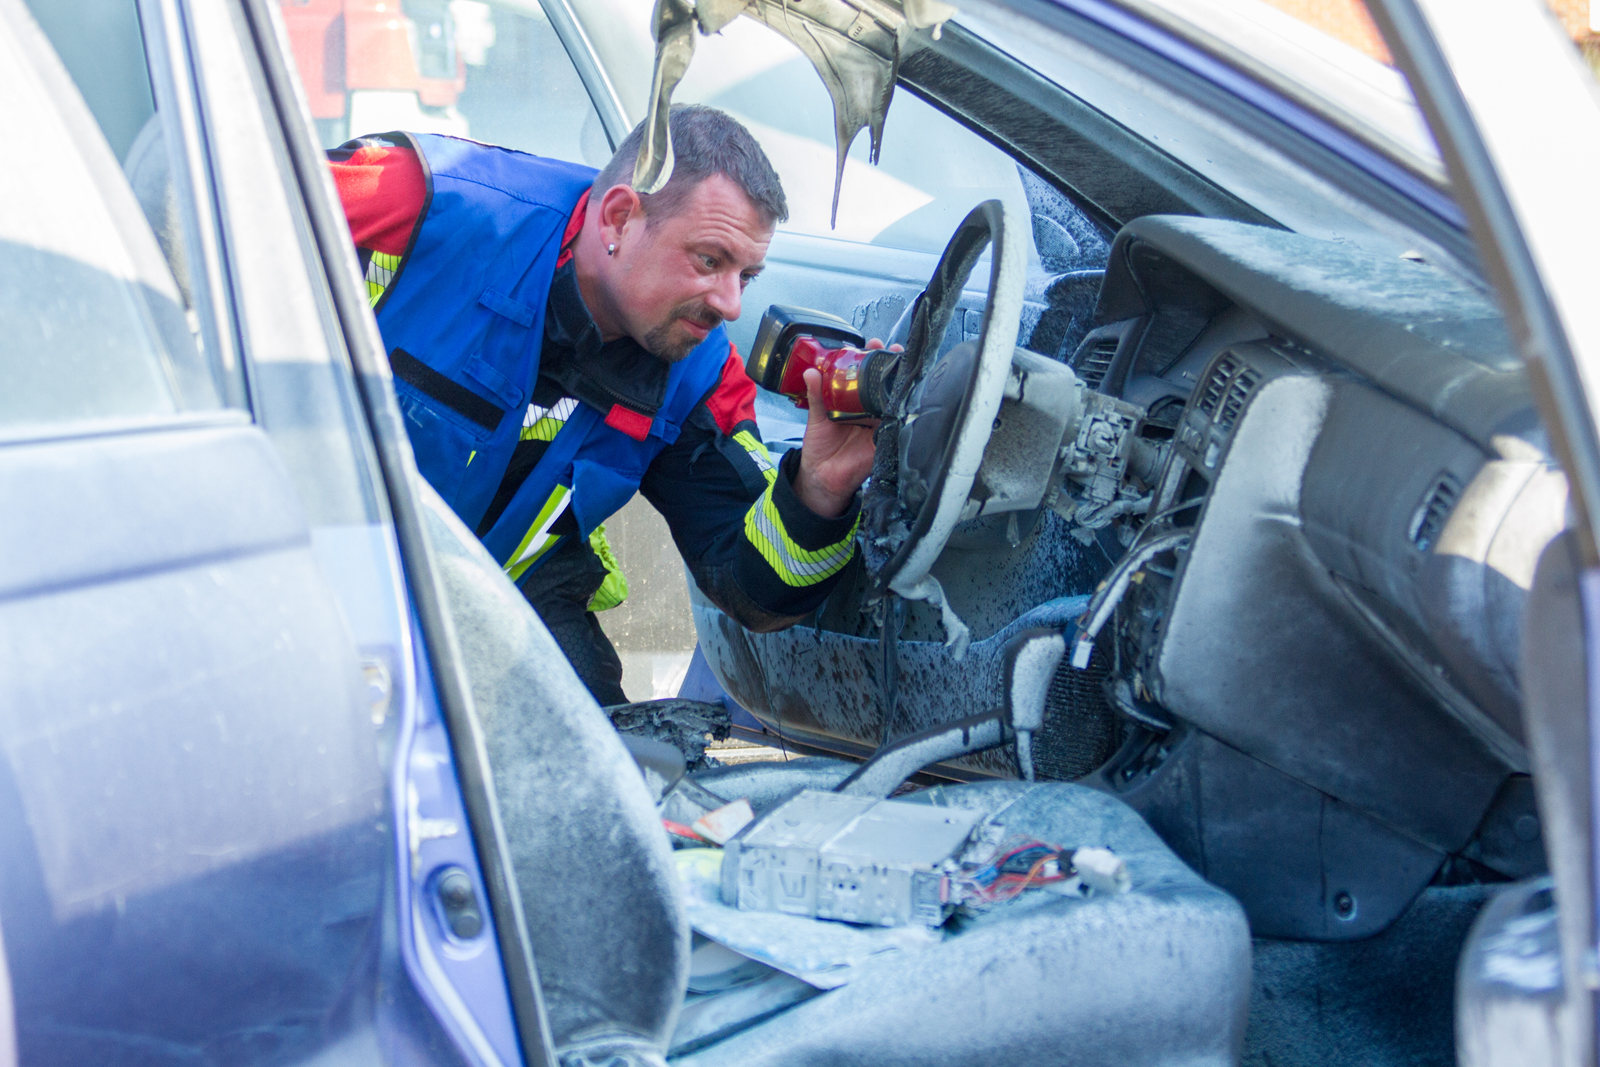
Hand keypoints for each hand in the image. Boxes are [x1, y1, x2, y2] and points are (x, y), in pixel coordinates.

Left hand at [791, 339, 899, 517]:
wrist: (822, 477)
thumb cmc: (820, 446)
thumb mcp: (816, 417)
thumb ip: (816, 395)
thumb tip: (810, 372)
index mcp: (853, 402)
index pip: (865, 375)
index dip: (871, 358)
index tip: (872, 343)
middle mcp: (869, 410)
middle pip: (884, 384)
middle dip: (890, 364)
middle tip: (890, 349)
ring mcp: (879, 424)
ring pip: (893, 400)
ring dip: (899, 382)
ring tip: (900, 366)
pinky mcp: (884, 440)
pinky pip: (894, 424)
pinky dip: (898, 411)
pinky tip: (901, 396)